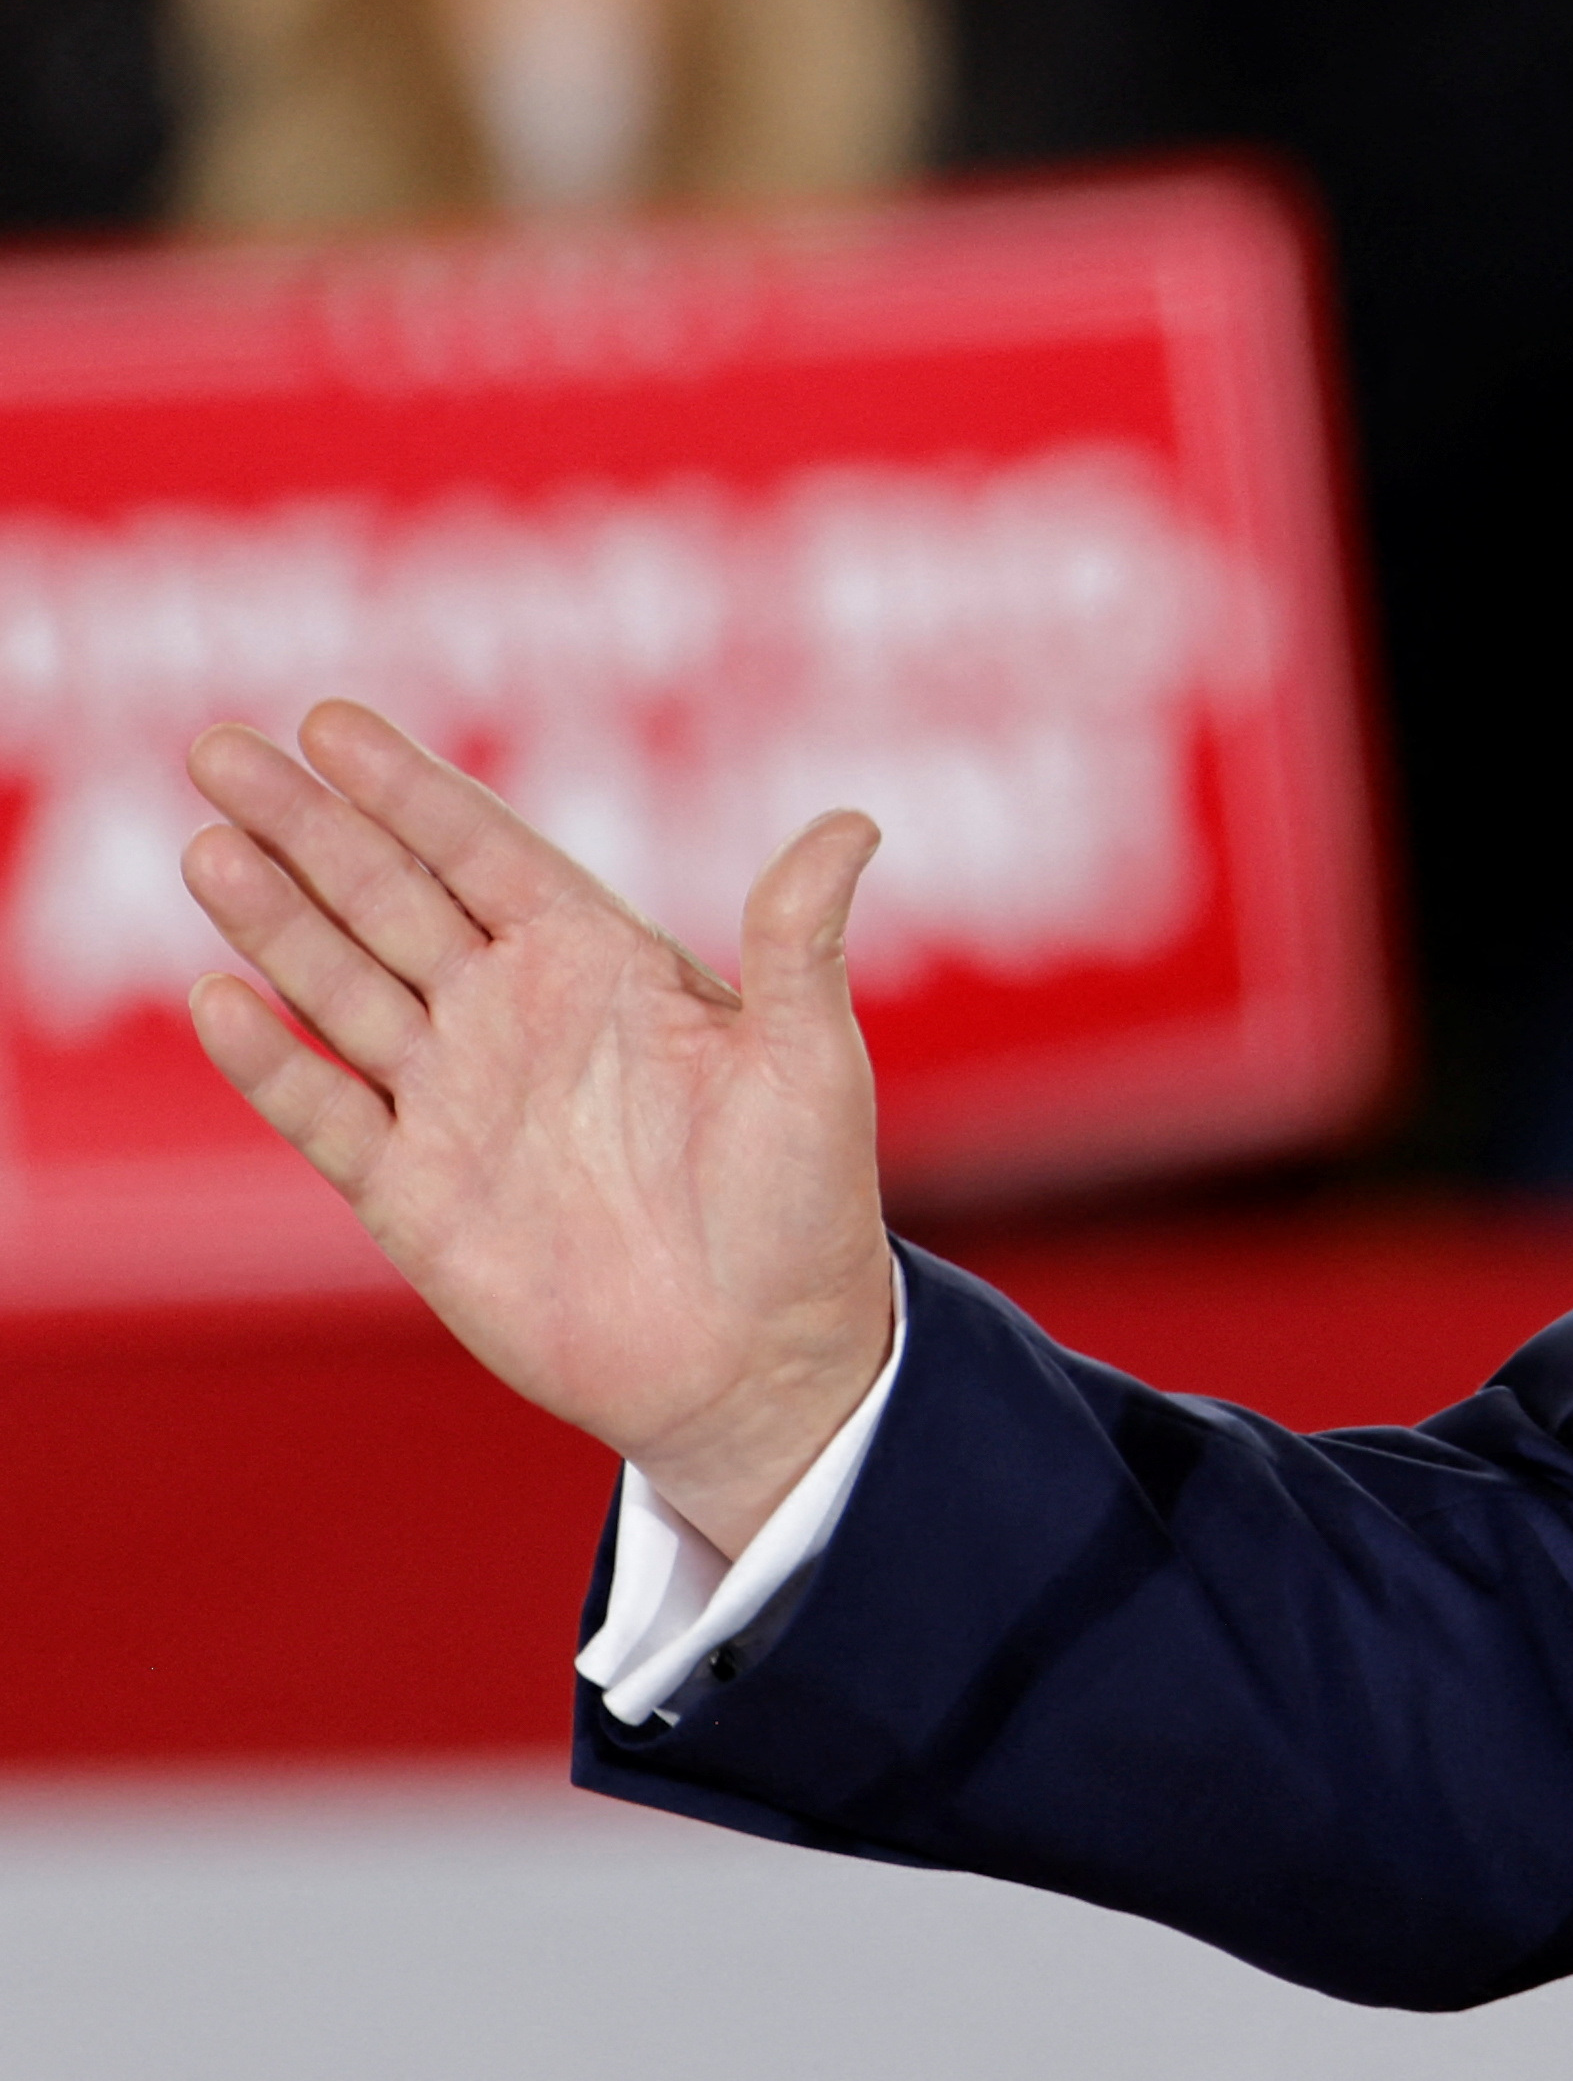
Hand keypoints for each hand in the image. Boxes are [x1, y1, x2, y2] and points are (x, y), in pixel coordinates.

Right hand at [181, 702, 894, 1557]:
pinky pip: (327, 1112)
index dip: (410, 790)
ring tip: (209, 848)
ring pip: (341, 989)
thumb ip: (799, 944)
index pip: (485, 854)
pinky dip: (271, 1062)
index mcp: (603, 966)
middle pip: (389, 900)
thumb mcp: (811, 1062)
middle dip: (307, 826)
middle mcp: (516, 1017)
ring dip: (274, 923)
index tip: (330, 721)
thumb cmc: (805, 1204)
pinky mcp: (415, 1195)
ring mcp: (457, 1101)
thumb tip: (855, 823)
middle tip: (221, 748)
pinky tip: (217, 1001)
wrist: (761, 1359)